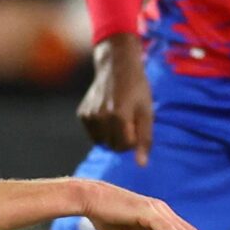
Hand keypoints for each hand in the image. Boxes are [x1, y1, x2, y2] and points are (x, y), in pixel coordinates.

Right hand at [78, 33, 153, 165]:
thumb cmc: (137, 87)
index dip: (135, 138)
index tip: (138, 123)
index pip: (126, 147)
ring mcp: (89, 115)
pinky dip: (101, 129)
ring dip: (111, 135)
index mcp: (119, 116)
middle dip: (123, 139)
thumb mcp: (147, 111)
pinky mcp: (82, 114)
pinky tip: (106, 113)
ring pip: (102, 142)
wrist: (116, 65)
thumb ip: (145, 139)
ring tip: (118, 116)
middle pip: (113, 147)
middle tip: (129, 119)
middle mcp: (100, 117)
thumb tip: (141, 165)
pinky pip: (93, 134)